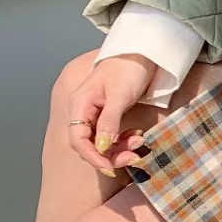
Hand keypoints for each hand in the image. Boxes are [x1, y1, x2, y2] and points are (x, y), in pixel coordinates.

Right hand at [67, 55, 155, 176]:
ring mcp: (97, 115)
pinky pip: (113, 136)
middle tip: (134, 158)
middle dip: (111, 155)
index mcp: (80, 105)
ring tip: (140, 143)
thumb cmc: (128, 69)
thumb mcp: (118, 95)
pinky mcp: (110, 117)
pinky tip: (138, 137)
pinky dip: (125, 141)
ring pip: (103, 143)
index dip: (92, 156)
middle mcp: (84, 112)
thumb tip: (101, 147)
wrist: (143, 54)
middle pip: (90, 145)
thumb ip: (109, 121)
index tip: (110, 167)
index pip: (78, 139)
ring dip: (121, 149)